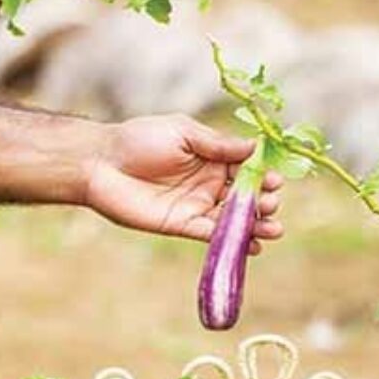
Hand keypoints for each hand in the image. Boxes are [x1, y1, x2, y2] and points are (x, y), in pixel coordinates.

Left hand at [83, 115, 284, 250]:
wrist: (101, 163)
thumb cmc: (139, 139)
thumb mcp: (183, 133)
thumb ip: (217, 144)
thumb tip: (255, 147)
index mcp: (211, 157)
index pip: (246, 167)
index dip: (263, 174)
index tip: (276, 179)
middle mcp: (208, 182)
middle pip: (244, 195)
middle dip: (262, 200)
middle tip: (271, 202)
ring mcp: (196, 205)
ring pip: (233, 218)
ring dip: (255, 224)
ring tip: (273, 227)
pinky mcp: (182, 225)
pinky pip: (212, 235)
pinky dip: (233, 241)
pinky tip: (254, 245)